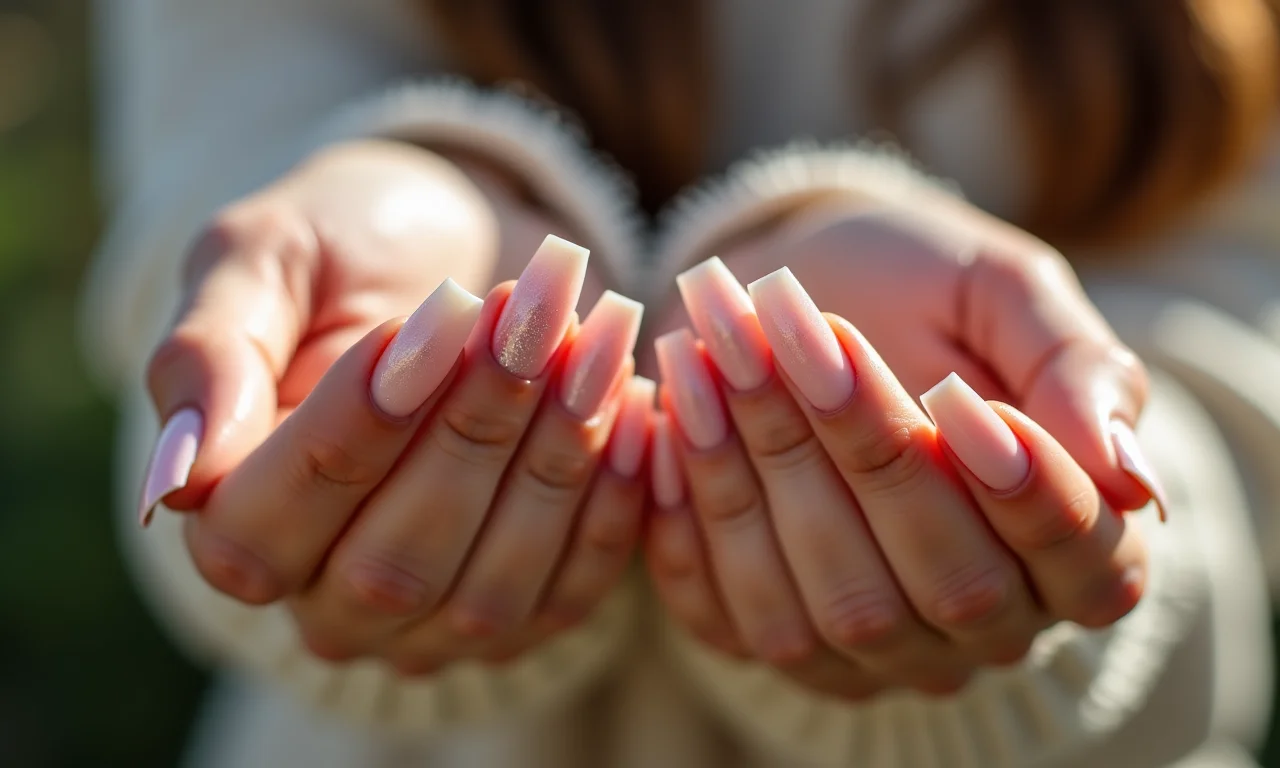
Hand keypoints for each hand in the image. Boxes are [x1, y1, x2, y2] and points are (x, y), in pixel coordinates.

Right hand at [138, 138, 647, 670]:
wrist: (454, 247)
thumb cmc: (346, 244)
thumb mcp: (264, 258)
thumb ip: (208, 355)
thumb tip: (178, 479)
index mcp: (233, 518)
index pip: (268, 520)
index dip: (354, 428)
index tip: (436, 318)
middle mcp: (324, 595)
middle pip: (391, 563)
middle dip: (474, 430)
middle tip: (534, 313)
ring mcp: (429, 619)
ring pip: (488, 587)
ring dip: (554, 457)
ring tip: (598, 336)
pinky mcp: (524, 606)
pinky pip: (572, 589)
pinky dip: (613, 497)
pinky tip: (636, 400)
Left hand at [644, 257, 1150, 699]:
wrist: (793, 301)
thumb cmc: (913, 289)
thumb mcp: (1002, 292)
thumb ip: (1075, 369)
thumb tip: (1131, 477)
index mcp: (1073, 546)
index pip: (1086, 560)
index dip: (1031, 493)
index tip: (961, 398)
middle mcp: (980, 622)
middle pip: (950, 582)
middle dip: (867, 449)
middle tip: (801, 328)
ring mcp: (873, 649)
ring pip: (834, 603)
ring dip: (763, 468)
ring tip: (716, 347)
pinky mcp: (772, 639)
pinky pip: (729, 611)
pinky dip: (694, 510)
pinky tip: (676, 411)